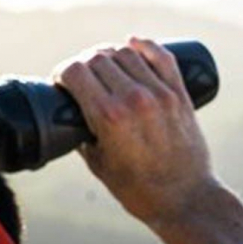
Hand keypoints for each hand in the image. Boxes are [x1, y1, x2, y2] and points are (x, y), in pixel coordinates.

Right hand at [53, 37, 217, 226]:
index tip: (59, 80)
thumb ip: (81, 134)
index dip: (61, 72)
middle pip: (98, 58)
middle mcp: (134, 99)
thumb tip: (71, 115)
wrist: (183, 199)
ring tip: (101, 65)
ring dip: (108, 54)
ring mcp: (159, 93)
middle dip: (81, 63)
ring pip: (126, 52)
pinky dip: (144, 46)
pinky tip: (132, 44)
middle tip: (77, 76)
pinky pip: (161, 57)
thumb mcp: (97, 163)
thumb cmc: (137, 189)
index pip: (76, 72)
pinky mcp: (179, 94)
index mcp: (108, 116)